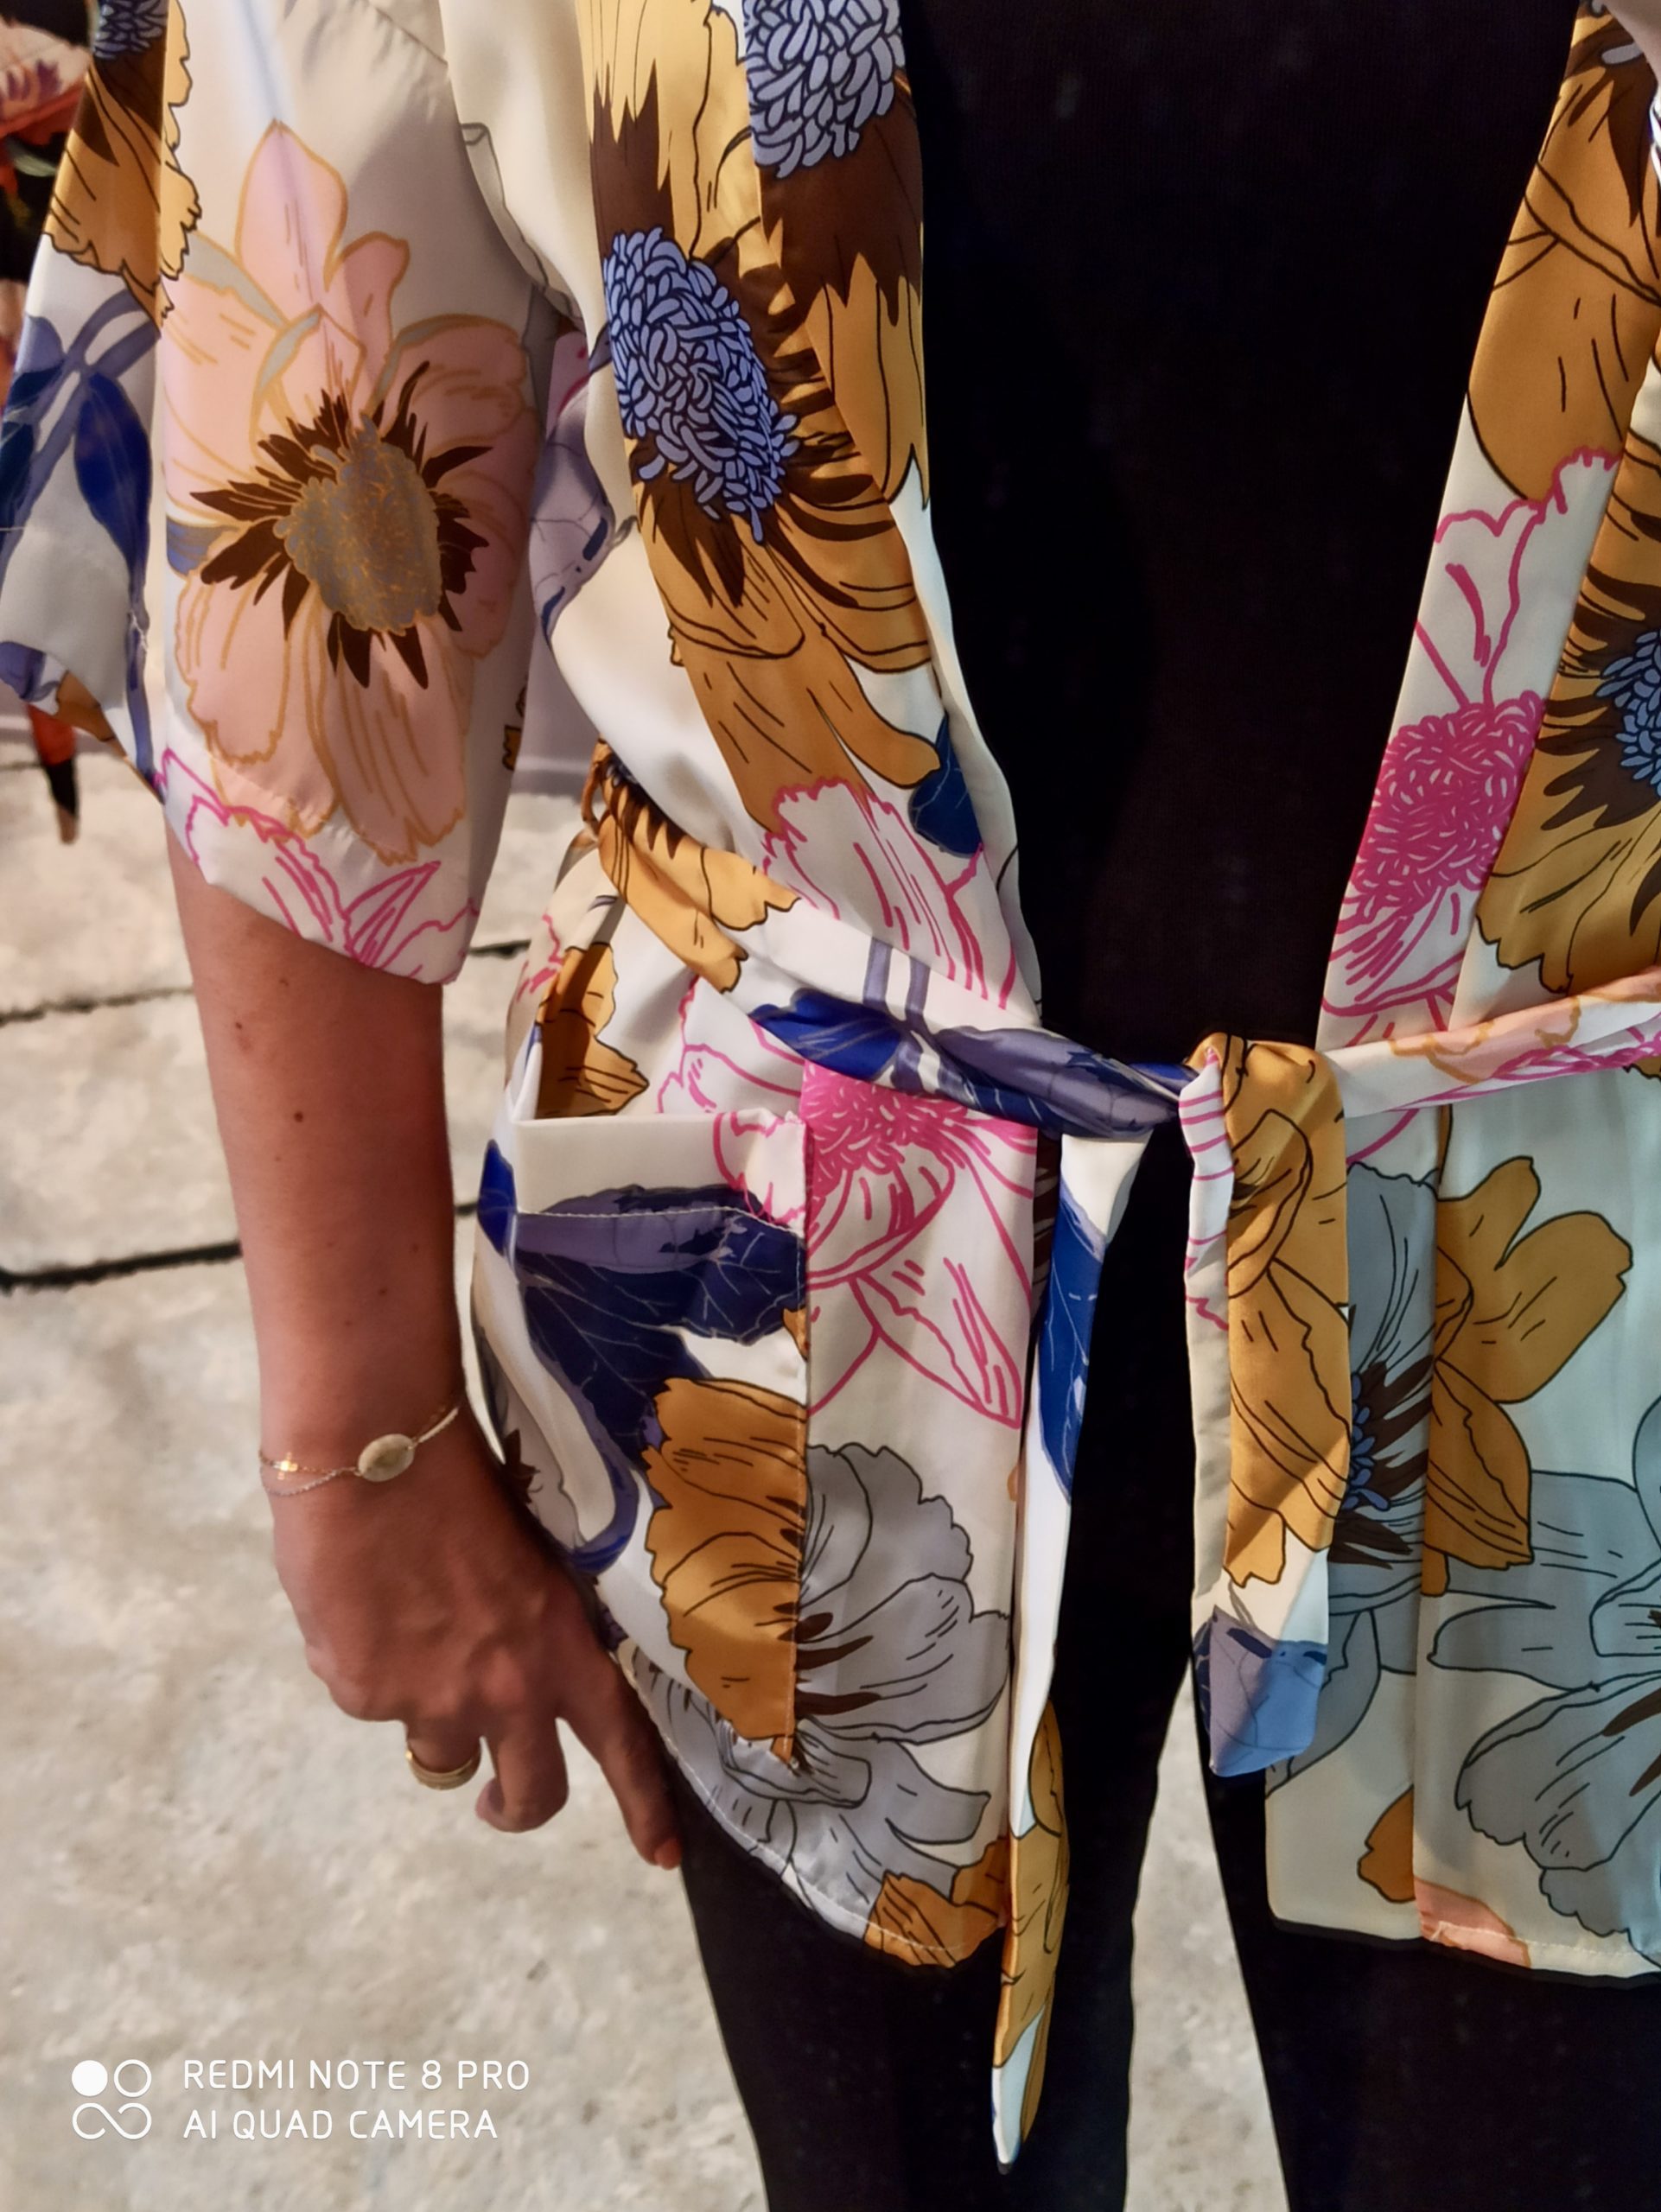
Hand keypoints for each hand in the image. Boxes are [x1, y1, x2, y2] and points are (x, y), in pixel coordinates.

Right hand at [268, 1409, 679, 1865]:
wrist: (372, 1454)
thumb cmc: (458, 1476)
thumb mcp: (527, 1550)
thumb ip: (530, 1616)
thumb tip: (508, 1647)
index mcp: (563, 1641)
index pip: (621, 1739)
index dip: (642, 1804)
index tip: (660, 1855)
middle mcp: (507, 1688)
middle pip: (529, 1791)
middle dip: (513, 1807)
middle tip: (497, 1799)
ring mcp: (432, 1701)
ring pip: (438, 1751)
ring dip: (428, 1716)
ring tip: (410, 1637)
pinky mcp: (366, 1695)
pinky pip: (370, 1698)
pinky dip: (365, 1666)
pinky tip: (359, 1603)